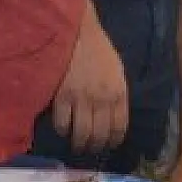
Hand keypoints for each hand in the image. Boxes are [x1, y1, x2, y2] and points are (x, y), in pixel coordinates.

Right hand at [52, 22, 129, 154]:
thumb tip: (112, 116)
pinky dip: (62, 130)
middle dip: (95, 146)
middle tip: (89, 149)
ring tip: (76, 145)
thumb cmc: (98, 49)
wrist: (77, 32)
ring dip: (79, 144)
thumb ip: (116, 94)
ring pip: (81, 134)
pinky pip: (62, 124)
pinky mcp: (62, 97)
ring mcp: (82, 99)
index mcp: (119, 93)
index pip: (119, 127)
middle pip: (100, 135)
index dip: (113, 141)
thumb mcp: (116, 71)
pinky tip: (63, 129)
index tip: (108, 145)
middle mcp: (103, 100)